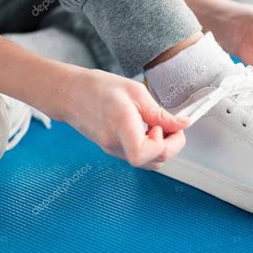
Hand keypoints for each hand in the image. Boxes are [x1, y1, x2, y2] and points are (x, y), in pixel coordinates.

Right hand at [58, 67, 188, 169]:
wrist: (69, 94)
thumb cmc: (97, 88)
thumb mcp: (134, 91)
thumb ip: (159, 112)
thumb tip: (182, 124)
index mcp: (120, 125)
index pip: (141, 154)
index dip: (161, 144)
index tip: (164, 128)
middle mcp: (115, 144)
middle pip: (153, 162)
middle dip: (171, 146)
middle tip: (172, 126)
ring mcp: (113, 150)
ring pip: (149, 164)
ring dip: (162, 148)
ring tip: (159, 127)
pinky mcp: (113, 150)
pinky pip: (139, 158)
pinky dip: (150, 148)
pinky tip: (147, 130)